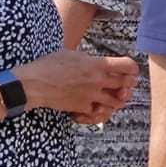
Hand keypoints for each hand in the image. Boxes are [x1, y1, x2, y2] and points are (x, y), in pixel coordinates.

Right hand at [17, 49, 137, 122]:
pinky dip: (98, 110)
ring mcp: (91, 95)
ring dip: (117, 99)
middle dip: (128, 85)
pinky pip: (99, 112)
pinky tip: (94, 105)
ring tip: (112, 96)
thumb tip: (98, 61)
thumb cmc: (48, 65)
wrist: (33, 83)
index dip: (133, 69)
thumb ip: (89, 59)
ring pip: (118, 102)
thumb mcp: (71, 54)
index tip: (131, 71)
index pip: (128, 66)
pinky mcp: (83, 107)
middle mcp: (98, 80)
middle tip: (124, 84)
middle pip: (127, 85)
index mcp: (97, 64)